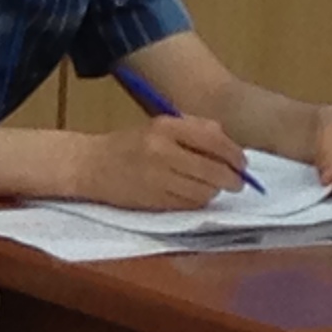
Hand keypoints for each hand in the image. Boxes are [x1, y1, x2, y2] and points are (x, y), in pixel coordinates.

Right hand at [68, 114, 249, 209]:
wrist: (89, 165)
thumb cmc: (128, 144)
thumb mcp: (159, 126)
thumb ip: (196, 129)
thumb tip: (231, 145)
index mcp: (165, 127)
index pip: (215, 142)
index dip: (235, 155)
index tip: (242, 163)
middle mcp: (162, 151)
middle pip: (215, 171)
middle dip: (233, 179)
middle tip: (237, 181)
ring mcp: (158, 178)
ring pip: (206, 191)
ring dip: (214, 191)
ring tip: (210, 186)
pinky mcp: (154, 200)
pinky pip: (190, 204)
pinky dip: (198, 201)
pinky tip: (191, 194)